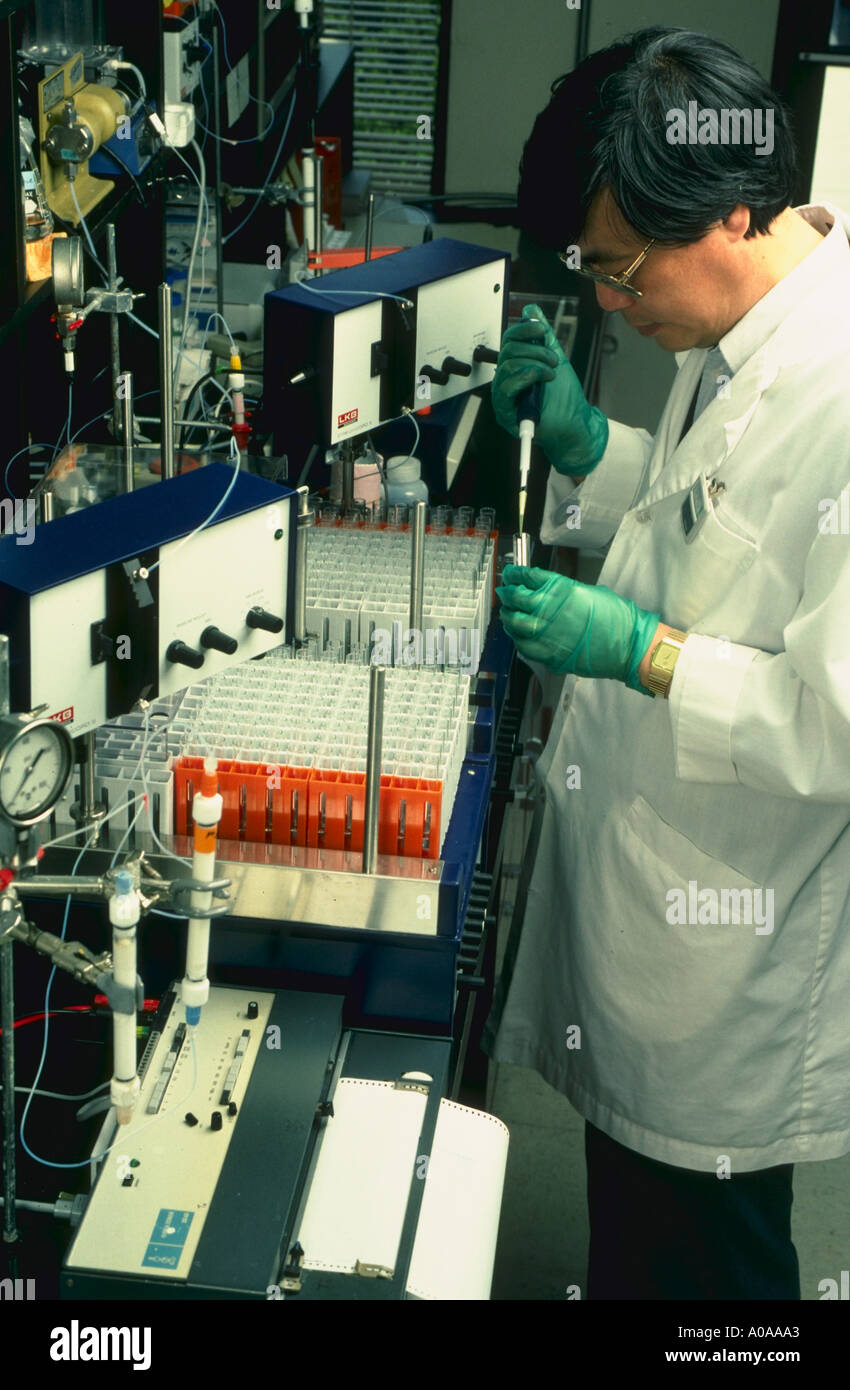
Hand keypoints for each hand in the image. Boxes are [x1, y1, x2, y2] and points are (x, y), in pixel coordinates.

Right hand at [490, 303, 608, 473]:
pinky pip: (508, 385)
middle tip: (553, 360)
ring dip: (536, 364)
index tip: (542, 330)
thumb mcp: (554, 358)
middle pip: (508, 350)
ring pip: (509, 365)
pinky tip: (544, 379)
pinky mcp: (505, 410)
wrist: (574, 423)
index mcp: (515, 365)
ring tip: (551, 372)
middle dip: (535, 350)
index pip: (509, 340)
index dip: (524, 330)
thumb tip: (531, 310)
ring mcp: (503, 395)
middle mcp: (506, 379)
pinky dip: (529, 376)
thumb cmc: (564, 397)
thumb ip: (542, 336)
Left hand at [497, 566, 660, 690]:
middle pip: (515, 598)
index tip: (509, 575)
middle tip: (504, 593)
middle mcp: (548, 608)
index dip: (514, 575)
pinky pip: (523, 645)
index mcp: (560, 589)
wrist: (627, 645)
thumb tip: (550, 593)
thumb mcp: (589, 592)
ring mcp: (545, 633)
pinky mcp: (547, 653)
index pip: (527, 577)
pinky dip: (517, 638)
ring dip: (508, 616)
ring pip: (514, 623)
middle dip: (507, 594)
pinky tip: (518, 635)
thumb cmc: (616, 617)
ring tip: (507, 613)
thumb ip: (565, 592)